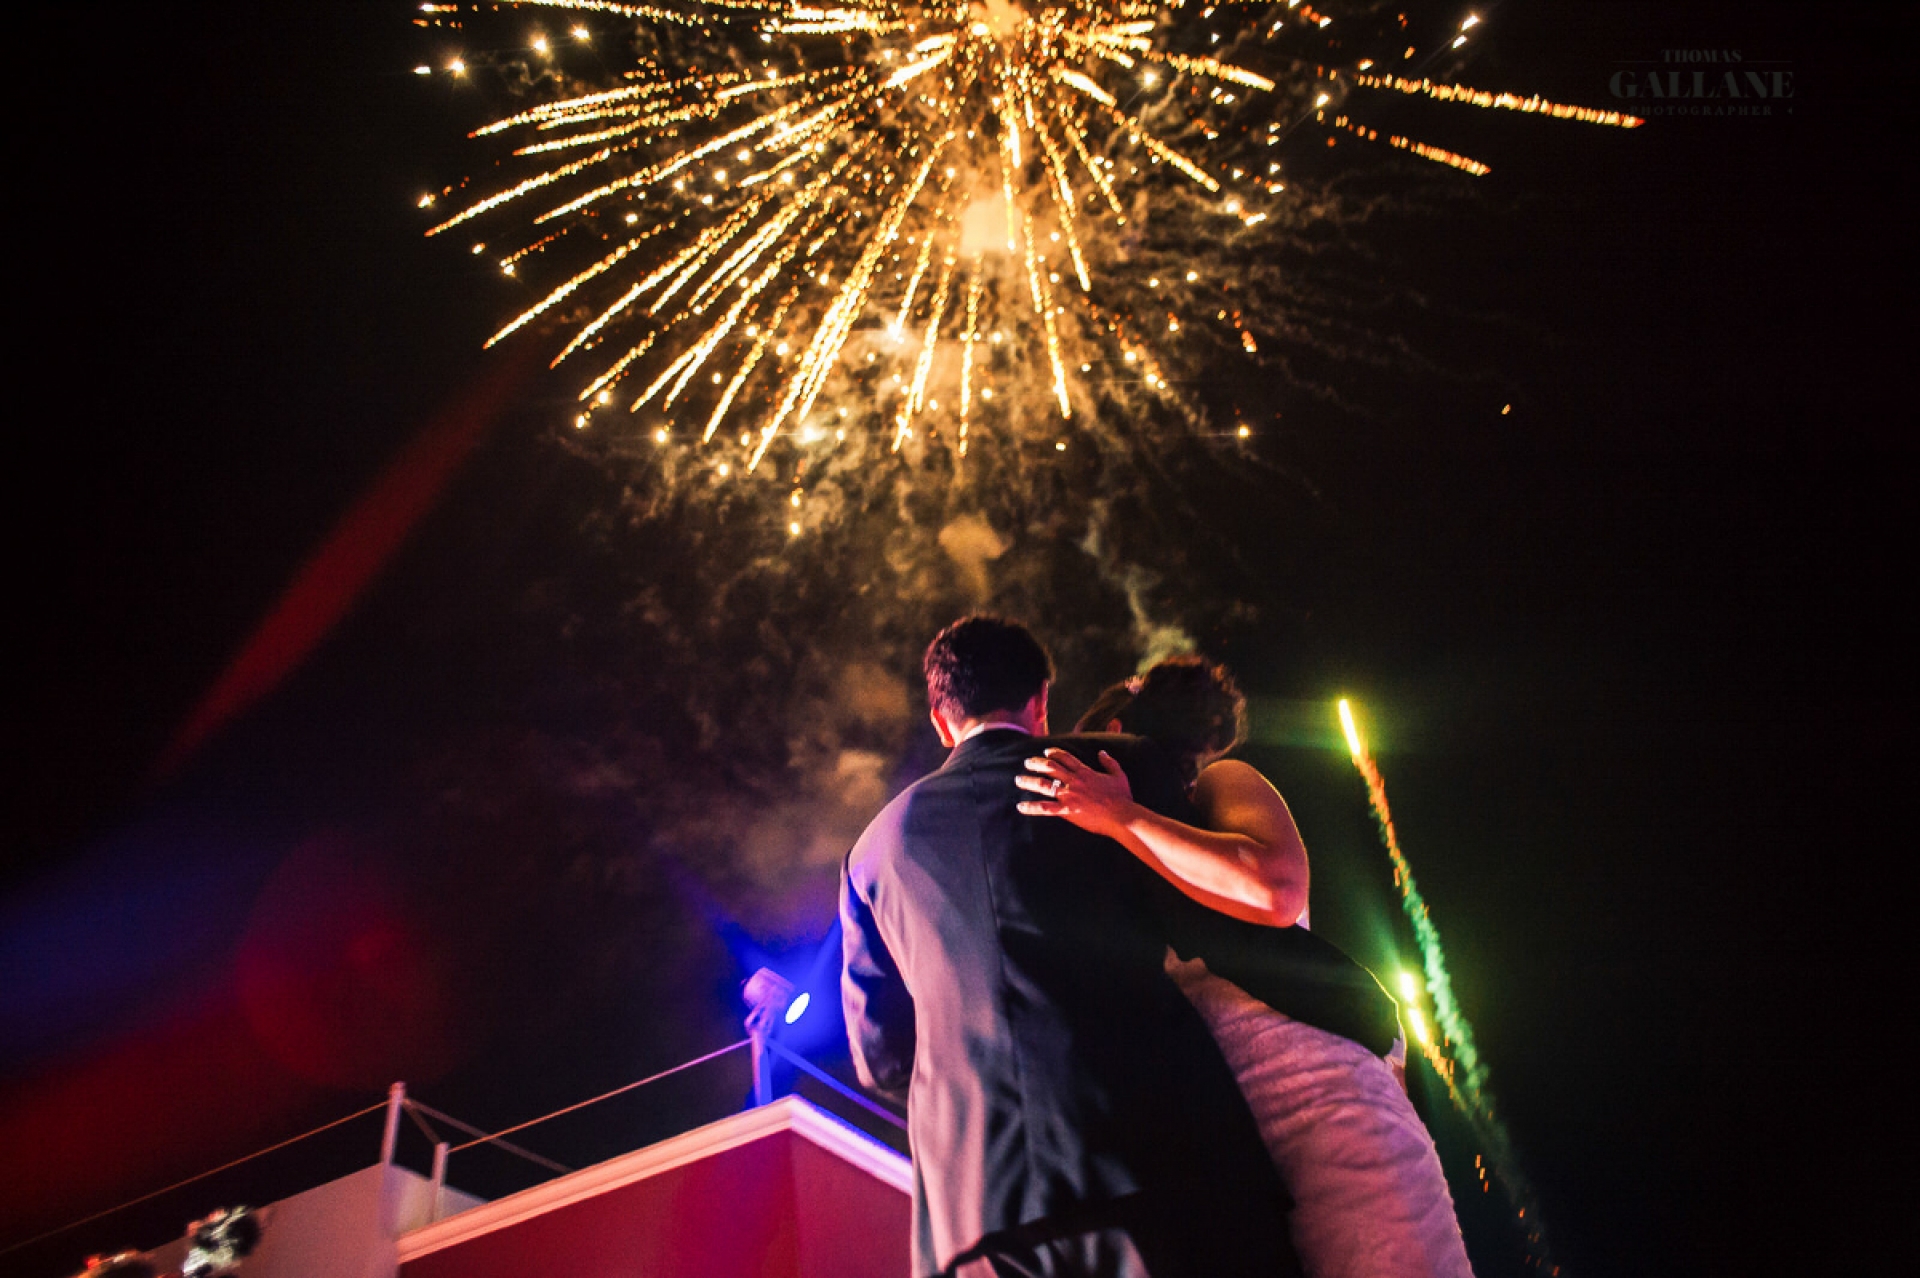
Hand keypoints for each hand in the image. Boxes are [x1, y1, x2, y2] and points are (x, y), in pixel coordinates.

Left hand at [1015, 748, 1136, 835]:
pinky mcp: (1067, 810)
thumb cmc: (1122, 797)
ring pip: (1043, 784)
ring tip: (1018, 779)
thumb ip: (1109, 762)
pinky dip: (1032, 807)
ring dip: (1029, 781)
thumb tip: (1102, 752)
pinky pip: (1045, 808)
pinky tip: (1021, 807)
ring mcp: (1069, 795)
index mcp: (1085, 772)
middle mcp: (1074, 781)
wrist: (1122, 816)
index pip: (1066, 757)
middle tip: (1027, 762)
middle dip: (1036, 763)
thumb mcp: (1118, 775)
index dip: (1054, 753)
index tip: (1046, 751)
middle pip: (1050, 767)